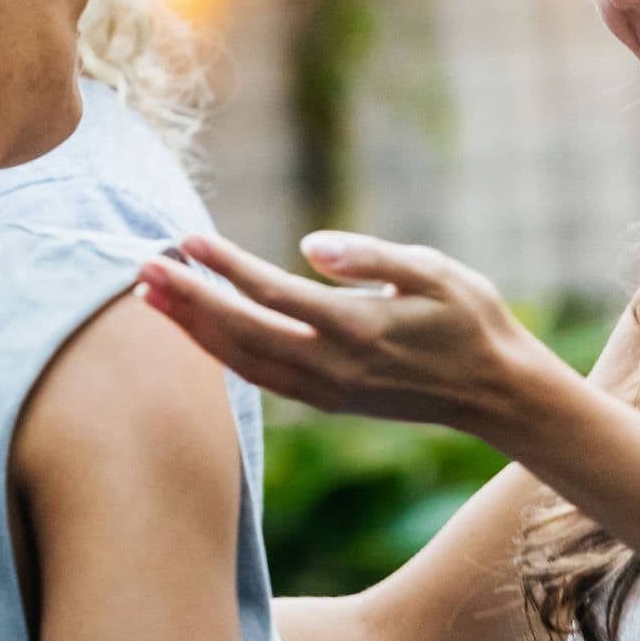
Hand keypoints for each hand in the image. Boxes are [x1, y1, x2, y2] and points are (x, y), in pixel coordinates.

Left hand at [135, 231, 563, 439]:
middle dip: (188, 301)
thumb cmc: (472, 320)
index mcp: (358, 330)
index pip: (273, 296)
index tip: (188, 240)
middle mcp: (333, 367)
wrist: (498, 394)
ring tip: (150, 294)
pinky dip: (219, 351)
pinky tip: (194, 328)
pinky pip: (259, 376)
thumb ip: (371, 257)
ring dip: (192, 328)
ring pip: (241, 361)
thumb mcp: (435, 272)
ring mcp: (326, 391)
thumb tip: (308, 245)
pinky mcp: (326, 400)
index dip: (226, 269)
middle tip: (141, 265)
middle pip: (242, 333)